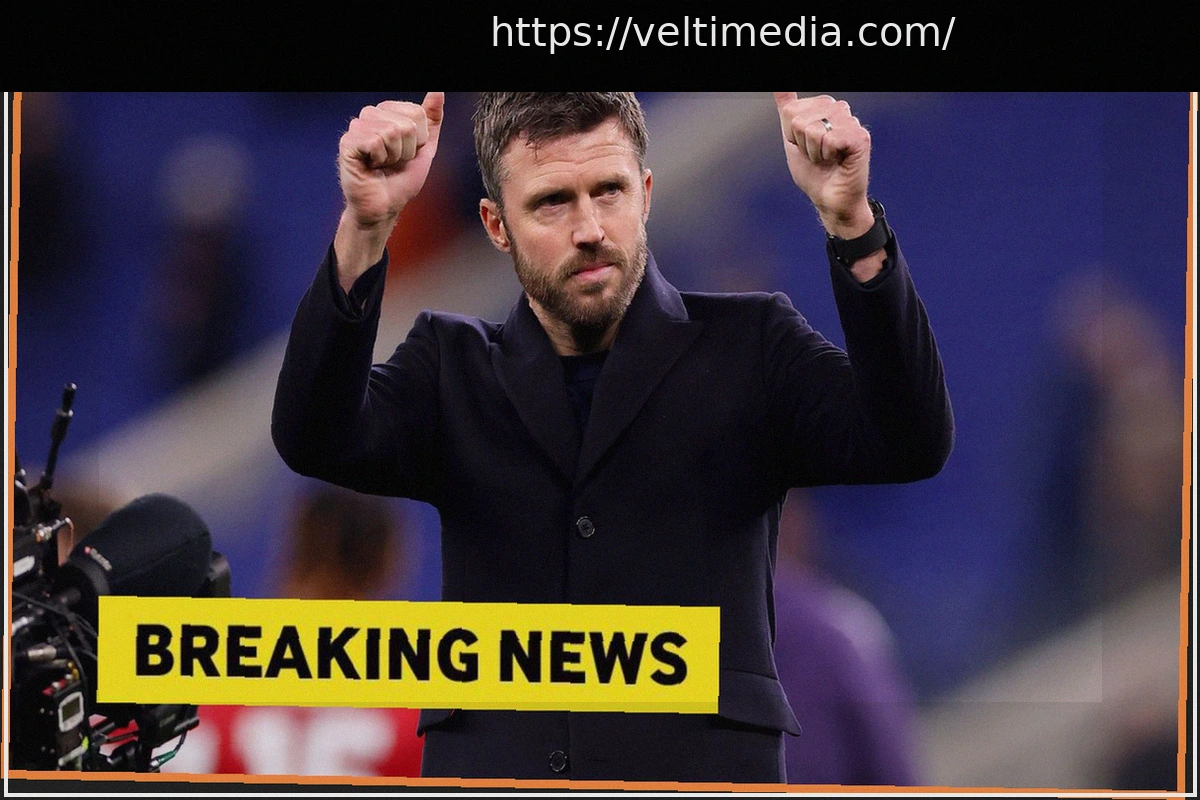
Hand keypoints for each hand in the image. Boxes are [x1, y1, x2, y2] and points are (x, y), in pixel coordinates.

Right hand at [334, 92, 443, 287]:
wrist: (384, 206)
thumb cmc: (401, 179)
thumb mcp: (425, 149)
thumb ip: (432, 120)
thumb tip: (438, 91)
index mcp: (388, 112)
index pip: (417, 113)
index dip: (419, 141)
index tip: (406, 154)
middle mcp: (370, 115)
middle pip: (407, 123)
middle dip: (407, 150)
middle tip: (393, 162)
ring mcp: (357, 128)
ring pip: (391, 132)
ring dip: (393, 156)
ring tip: (382, 165)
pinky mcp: (347, 143)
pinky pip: (375, 142)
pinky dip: (379, 160)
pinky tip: (371, 166)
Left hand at [773, 93, 872, 238]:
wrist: (830, 199)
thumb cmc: (815, 173)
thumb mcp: (792, 139)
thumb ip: (787, 110)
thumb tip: (778, 87)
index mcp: (824, 107)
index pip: (791, 111)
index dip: (792, 135)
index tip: (806, 147)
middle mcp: (839, 110)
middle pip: (799, 120)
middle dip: (802, 144)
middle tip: (818, 156)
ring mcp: (851, 122)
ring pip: (813, 129)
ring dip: (814, 152)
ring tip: (827, 159)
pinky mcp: (860, 137)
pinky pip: (829, 139)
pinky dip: (827, 156)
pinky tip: (837, 161)